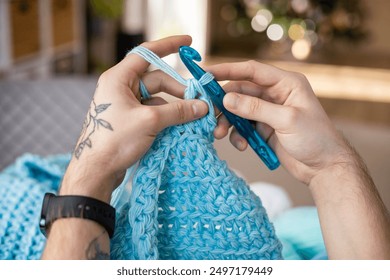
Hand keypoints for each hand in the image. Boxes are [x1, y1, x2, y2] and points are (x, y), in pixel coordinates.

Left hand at [60, 35, 207, 201]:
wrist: (96, 170)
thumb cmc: (115, 140)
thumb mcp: (150, 121)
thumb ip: (178, 111)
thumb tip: (202, 107)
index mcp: (119, 78)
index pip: (146, 53)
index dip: (169, 46)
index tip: (188, 42)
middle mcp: (120, 88)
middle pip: (156, 79)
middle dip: (178, 89)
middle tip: (198, 100)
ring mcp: (124, 105)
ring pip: (156, 98)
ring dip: (174, 106)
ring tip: (192, 117)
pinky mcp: (129, 120)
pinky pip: (152, 111)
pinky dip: (166, 117)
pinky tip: (179, 126)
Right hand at [207, 60, 349, 184]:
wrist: (324, 167)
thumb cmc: (315, 139)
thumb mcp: (286, 120)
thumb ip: (255, 108)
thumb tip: (227, 99)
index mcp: (286, 83)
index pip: (252, 71)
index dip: (227, 70)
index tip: (206, 73)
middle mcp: (275, 94)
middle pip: (241, 91)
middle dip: (223, 104)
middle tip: (208, 114)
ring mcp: (268, 112)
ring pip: (238, 110)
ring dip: (227, 121)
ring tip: (218, 134)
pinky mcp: (263, 128)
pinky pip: (243, 127)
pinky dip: (237, 135)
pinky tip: (241, 145)